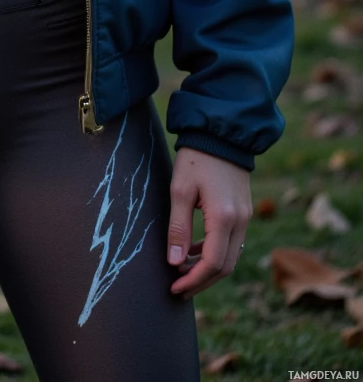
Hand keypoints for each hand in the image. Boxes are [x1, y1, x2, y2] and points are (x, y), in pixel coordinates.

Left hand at [167, 147, 251, 297]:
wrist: (220, 132)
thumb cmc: (196, 158)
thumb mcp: (180, 189)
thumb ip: (178, 228)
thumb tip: (174, 263)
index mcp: (225, 217)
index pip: (213, 264)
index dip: (194, 280)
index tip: (175, 288)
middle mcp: (240, 222)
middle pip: (225, 267)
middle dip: (201, 281)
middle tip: (177, 288)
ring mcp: (245, 217)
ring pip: (230, 257)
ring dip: (207, 268)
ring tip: (181, 271)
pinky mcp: (243, 212)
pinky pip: (232, 243)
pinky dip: (214, 252)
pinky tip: (195, 250)